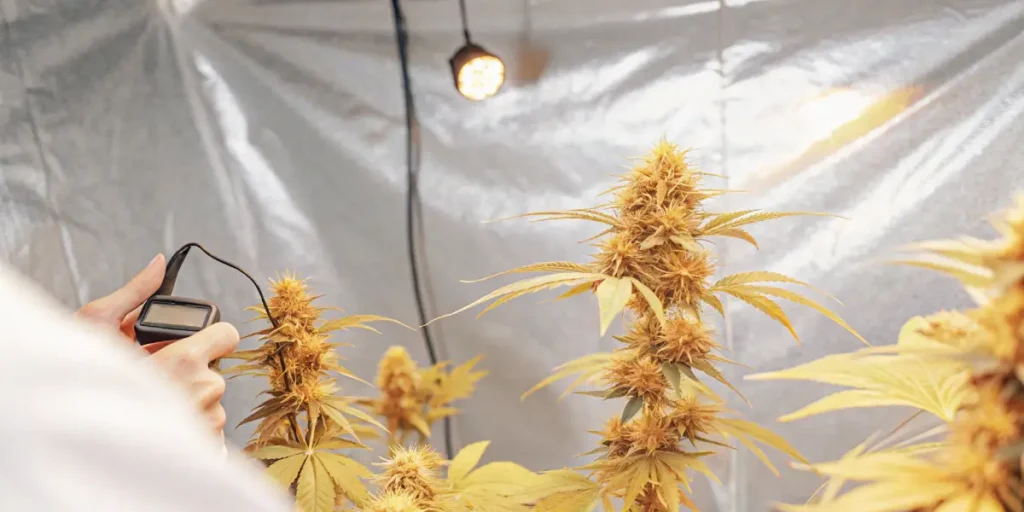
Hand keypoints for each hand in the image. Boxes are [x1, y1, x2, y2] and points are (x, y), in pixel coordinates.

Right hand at [76, 254, 235, 437]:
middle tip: (156, 382)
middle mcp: (205, 390)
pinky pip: (208, 432)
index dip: (211, 336)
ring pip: (208, 402)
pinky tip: (161, 431)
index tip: (196, 343)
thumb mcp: (99, 329)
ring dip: (187, 403)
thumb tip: (157, 263)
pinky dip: (189, 431)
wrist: (82, 448)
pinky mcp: (207, 448)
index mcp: (186, 360)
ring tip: (152, 410)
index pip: (226, 335)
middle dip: (188, 374)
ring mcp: (208, 421)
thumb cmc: (85, 388)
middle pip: (212, 371)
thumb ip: (135, 295)